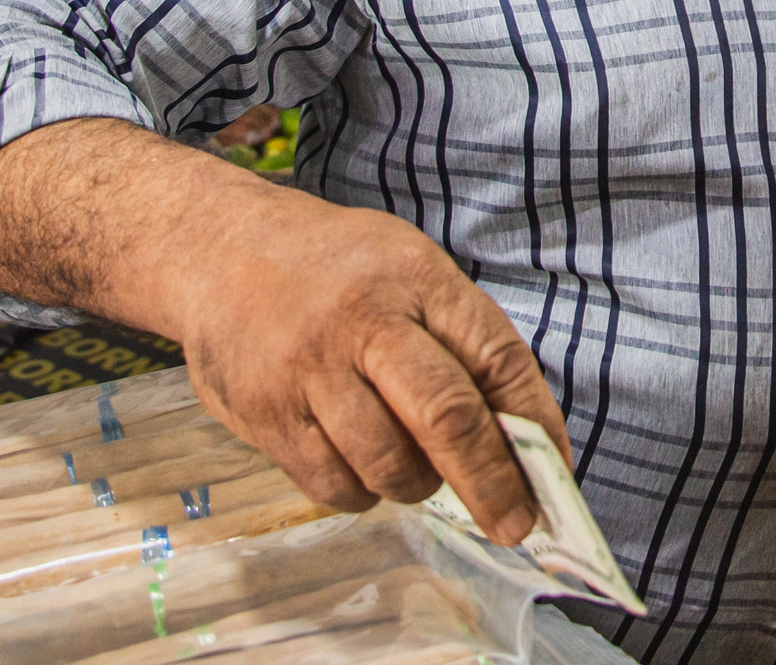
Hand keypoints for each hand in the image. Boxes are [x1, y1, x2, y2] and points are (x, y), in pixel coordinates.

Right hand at [160, 191, 571, 541]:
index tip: (554, 474)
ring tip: (415, 469)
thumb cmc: (338, 269)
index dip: (534, 423)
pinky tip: (361, 464)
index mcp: (418, 279)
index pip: (495, 356)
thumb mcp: (411, 271)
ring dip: (418, 486)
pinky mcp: (264, 413)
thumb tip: (520, 437)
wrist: (221, 249)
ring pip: (388, 464)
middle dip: (490, 483)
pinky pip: (332, 484)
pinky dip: (362, 492)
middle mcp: (364, 321)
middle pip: (446, 417)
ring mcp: (309, 369)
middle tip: (515, 526)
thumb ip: (461, 342)